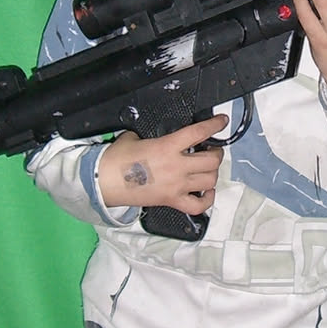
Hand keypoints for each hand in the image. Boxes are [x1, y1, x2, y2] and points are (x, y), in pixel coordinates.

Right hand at [97, 114, 227, 211]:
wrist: (104, 183)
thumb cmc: (115, 160)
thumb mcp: (133, 138)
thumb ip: (149, 137)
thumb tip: (154, 139)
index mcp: (167, 146)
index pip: (199, 132)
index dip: (215, 125)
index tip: (222, 122)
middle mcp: (177, 166)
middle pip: (212, 160)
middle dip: (216, 153)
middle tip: (212, 149)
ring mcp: (177, 186)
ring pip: (210, 180)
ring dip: (212, 173)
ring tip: (207, 168)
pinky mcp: (172, 201)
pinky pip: (198, 205)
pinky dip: (207, 199)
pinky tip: (206, 192)